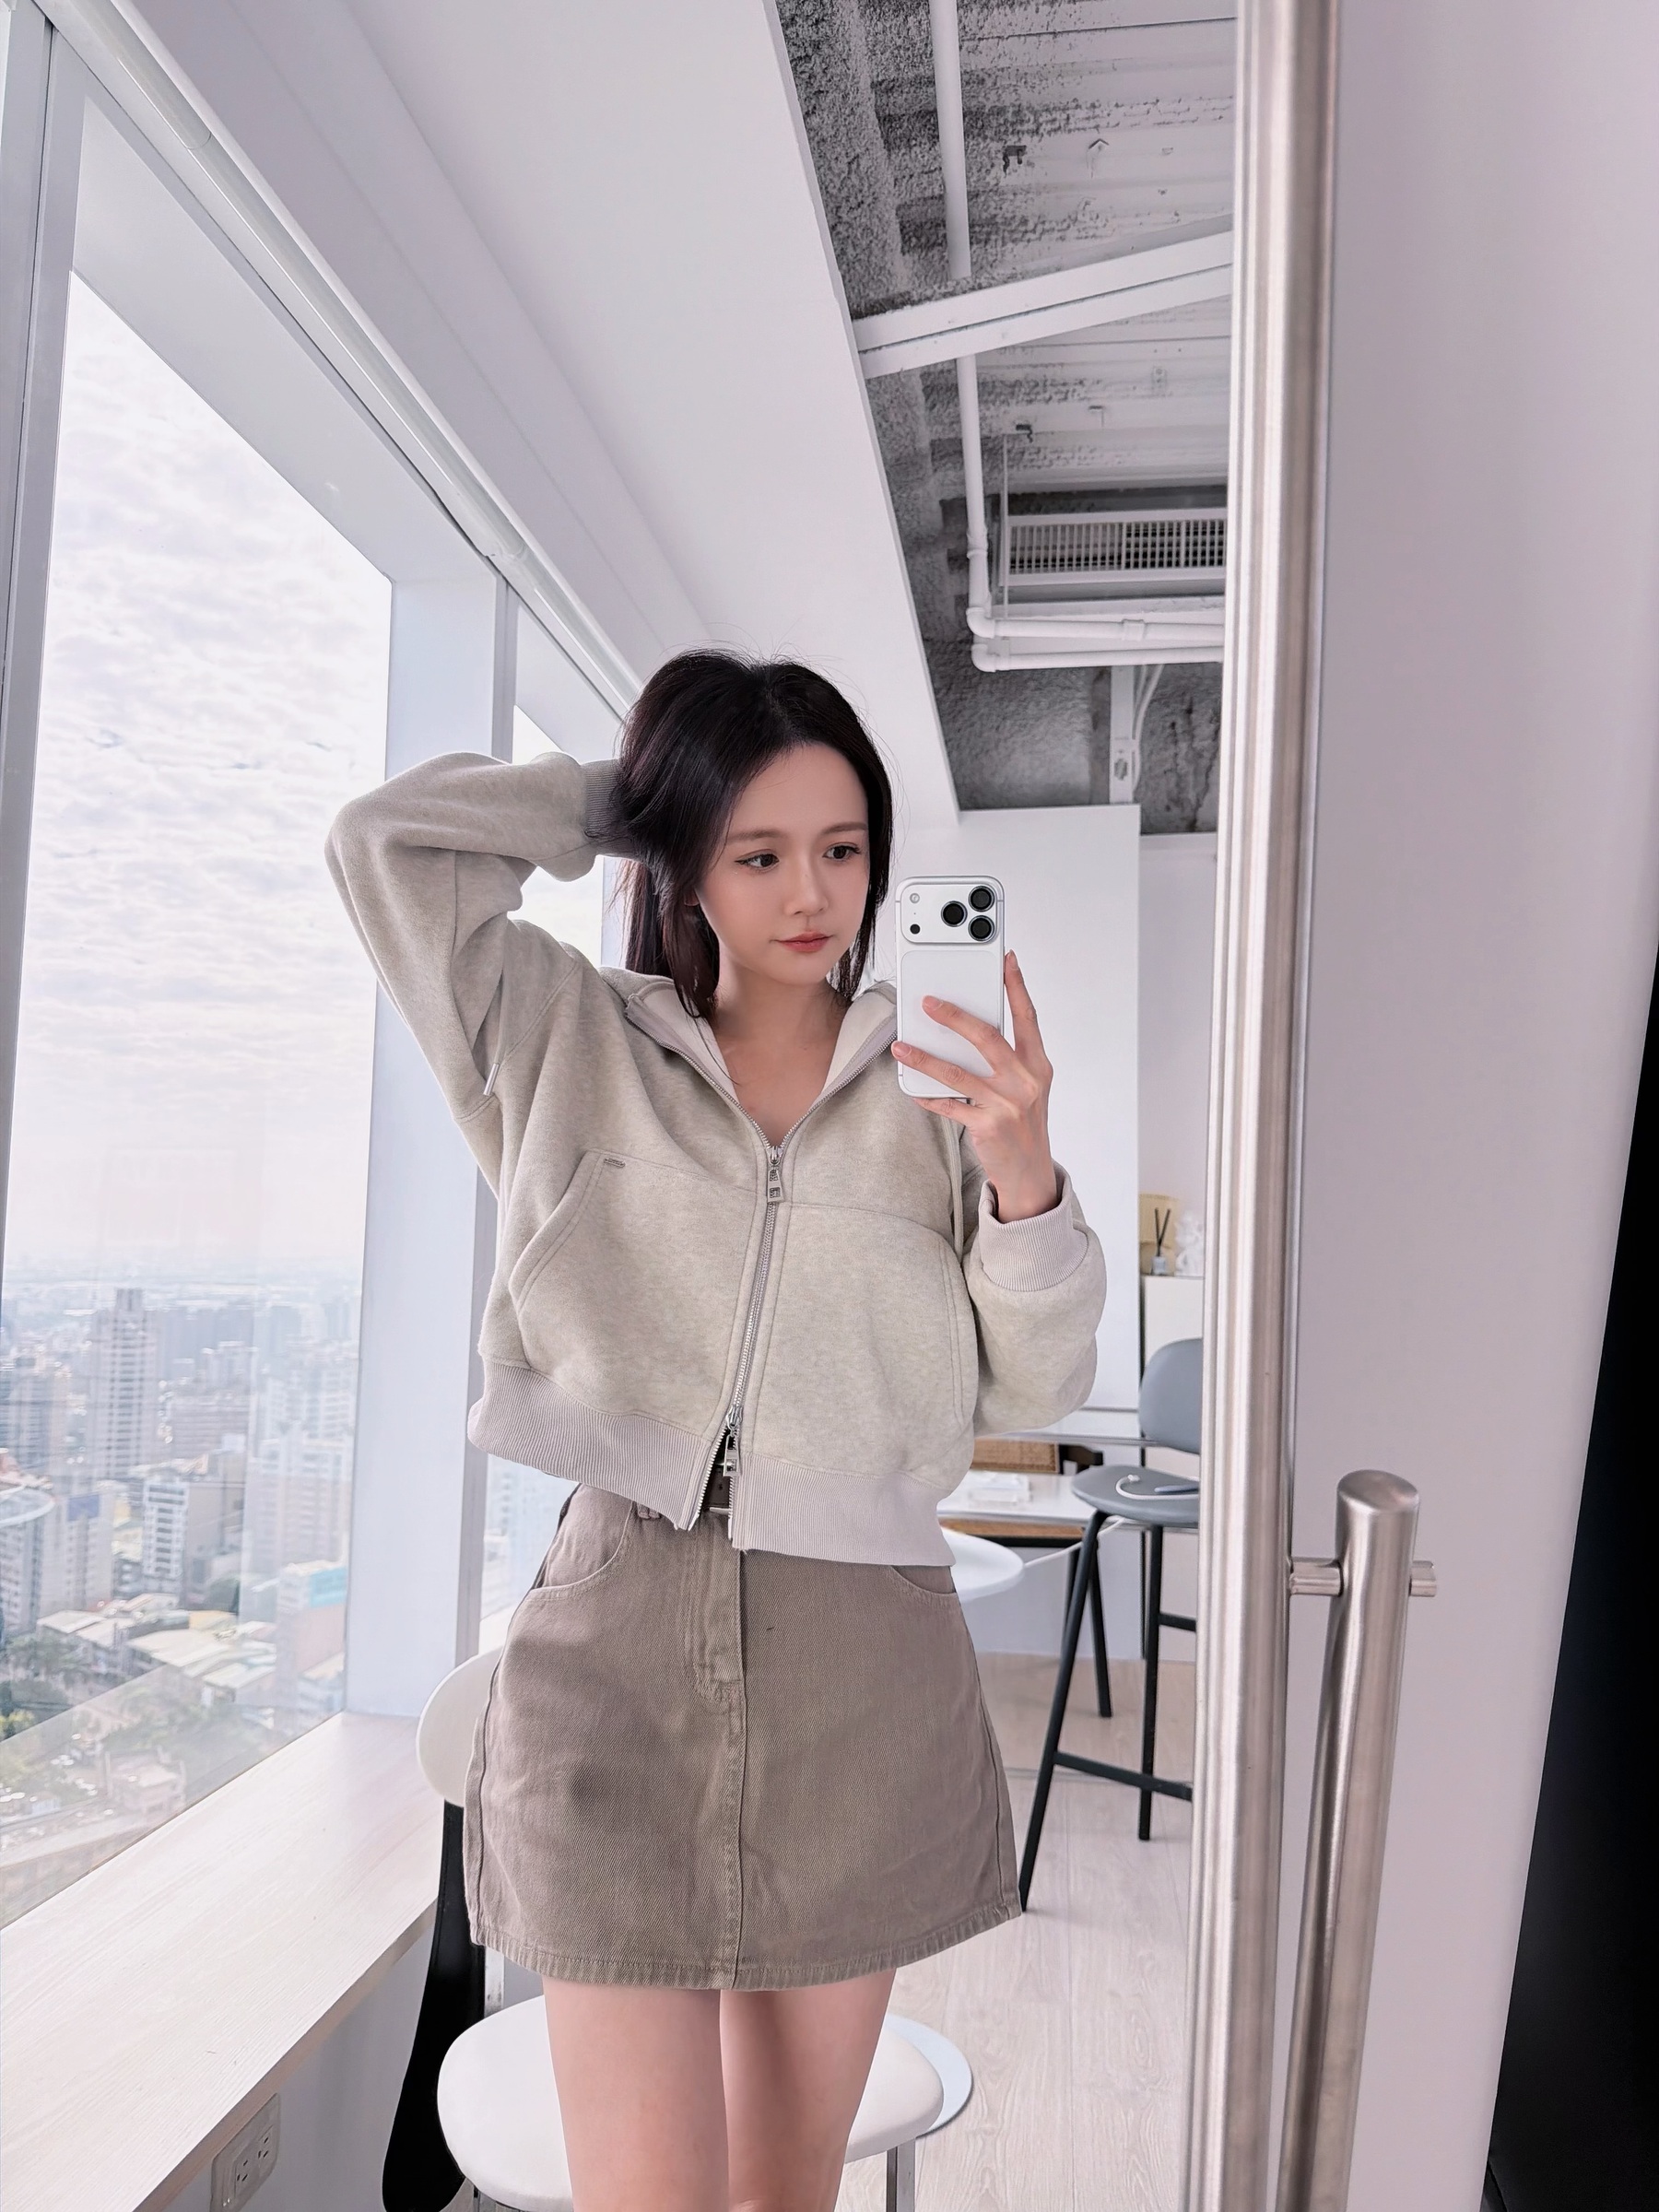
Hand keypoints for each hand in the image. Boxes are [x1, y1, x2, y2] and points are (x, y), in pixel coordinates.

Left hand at [891, 951, 1059, 1221]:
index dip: (1017, 987)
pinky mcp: (987, 1126)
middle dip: (955, 1016)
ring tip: (902, 1047)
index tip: (1006, 960)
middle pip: (987, 1038)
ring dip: (925, 1058)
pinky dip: (928, 1095)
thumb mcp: (1027, 1086)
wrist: (1030, 1171)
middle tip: (928, 1002)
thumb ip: (1008, 1058)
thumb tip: (969, 1028)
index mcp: (1038, 1065)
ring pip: (958, 1073)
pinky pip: (949, 1105)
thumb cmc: (1024, 1122)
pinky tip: (912, 1087)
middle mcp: (1025, 1082)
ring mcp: (1007, 1104)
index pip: (1027, 1018)